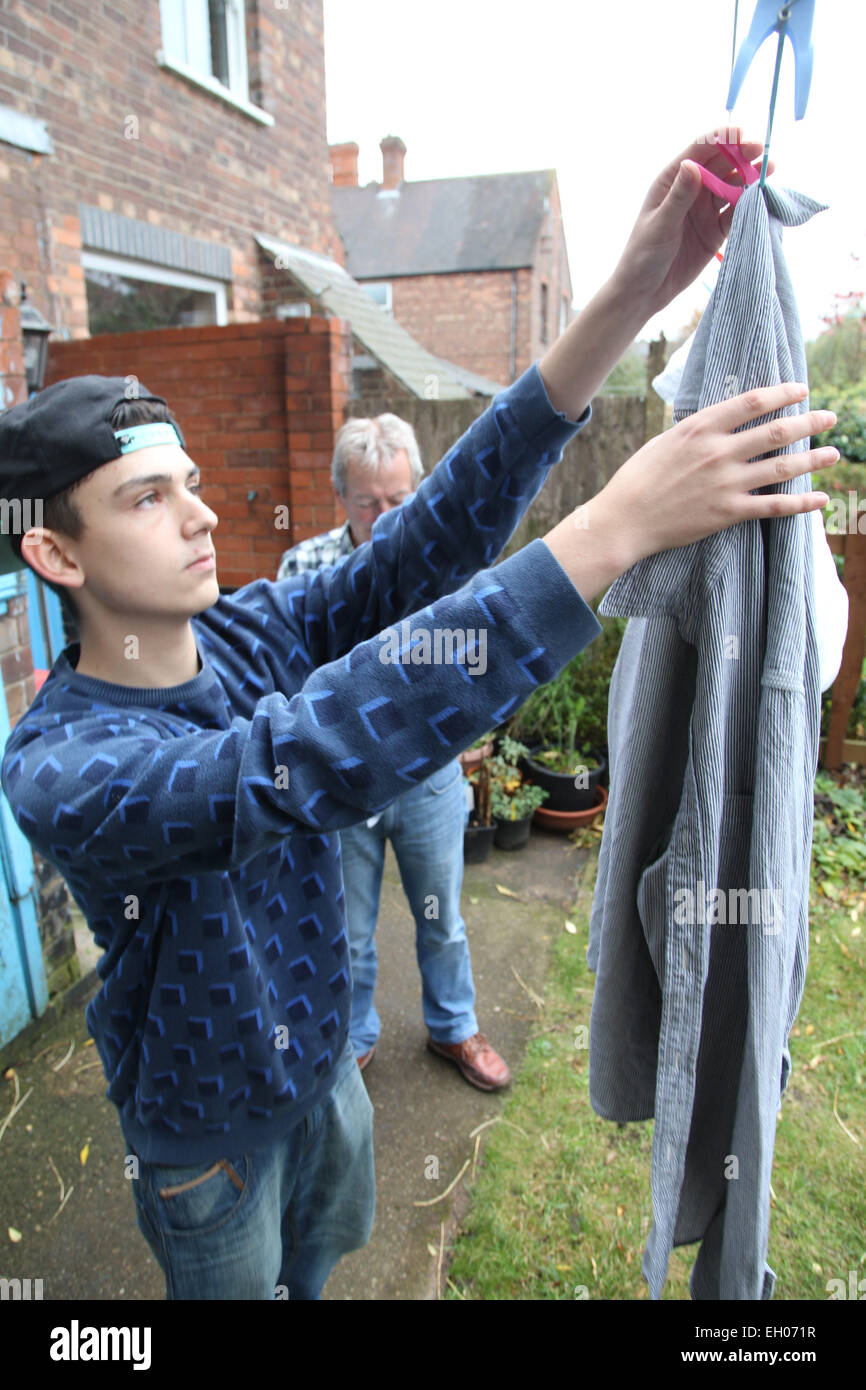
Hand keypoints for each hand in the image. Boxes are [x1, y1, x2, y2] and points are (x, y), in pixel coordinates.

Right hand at [588, 383, 836, 566]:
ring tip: (833, 453)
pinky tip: (820, 498)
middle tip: (830, 418)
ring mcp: (726, 482)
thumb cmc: (638, 478)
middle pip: (777, 431)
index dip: (783, 393)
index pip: (754, 401)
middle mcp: (719, 451)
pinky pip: (774, 505)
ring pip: (782, 466)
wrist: (625, 519)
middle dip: (809, 422)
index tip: (801, 390)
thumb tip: (720, 422)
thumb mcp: (665, 441)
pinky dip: (801, 503)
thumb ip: (697, 431)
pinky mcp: (728, 513)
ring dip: (813, 459)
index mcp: (701, 427)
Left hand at [610, 127, 773, 317]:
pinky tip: (763, 198)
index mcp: (672, 180)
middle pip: (721, 165)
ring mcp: (705, 210)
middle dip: (741, 156)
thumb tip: (692, 164)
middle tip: (762, 151)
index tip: (740, 133)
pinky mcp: (715, 231)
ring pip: (732, 187)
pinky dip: (750, 206)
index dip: (720, 139)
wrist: (645, 292)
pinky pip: (736, 213)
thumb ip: (678, 196)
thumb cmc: (643, 255)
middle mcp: (691, 190)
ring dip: (750, 178)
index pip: (698, 151)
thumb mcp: (660, 225)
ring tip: (770, 170)